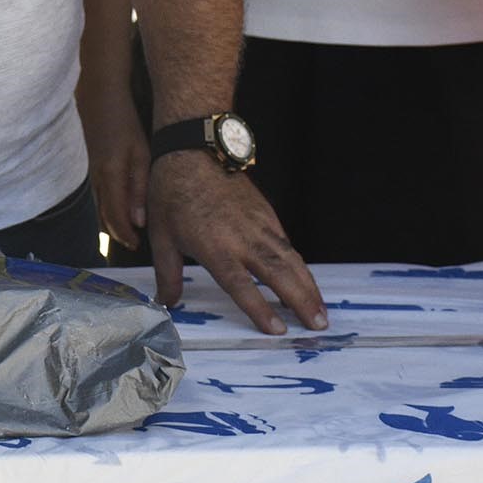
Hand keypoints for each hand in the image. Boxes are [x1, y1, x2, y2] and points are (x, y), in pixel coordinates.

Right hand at [79, 85, 149, 249]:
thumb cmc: (124, 122)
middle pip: (104, 216)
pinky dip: (107, 208)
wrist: (99, 97)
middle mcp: (97, 179)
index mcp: (110, 178)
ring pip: (100, 207)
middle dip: (119, 233)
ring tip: (128, 232)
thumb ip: (139, 188)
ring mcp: (92, 172)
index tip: (138, 247)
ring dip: (112, 223)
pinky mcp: (93, 165)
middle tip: (135, 244)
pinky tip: (118, 208)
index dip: (126, 235)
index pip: (116, 217)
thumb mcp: (140, 153)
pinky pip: (99, 195)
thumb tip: (139, 221)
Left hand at [146, 153, 325, 334]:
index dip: (260, 309)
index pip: (242, 285)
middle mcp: (243, 238)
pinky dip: (299, 264)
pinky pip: (286, 243)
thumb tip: (167, 303)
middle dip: (301, 302)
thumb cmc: (171, 194)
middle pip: (279, 275)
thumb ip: (167, 274)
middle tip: (319, 326)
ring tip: (321, 310)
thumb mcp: (161, 237)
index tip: (279, 331)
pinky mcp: (267, 213)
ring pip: (290, 259)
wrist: (193, 151)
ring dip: (308, 285)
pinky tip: (305, 280)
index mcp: (215, 247)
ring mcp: (259, 224)